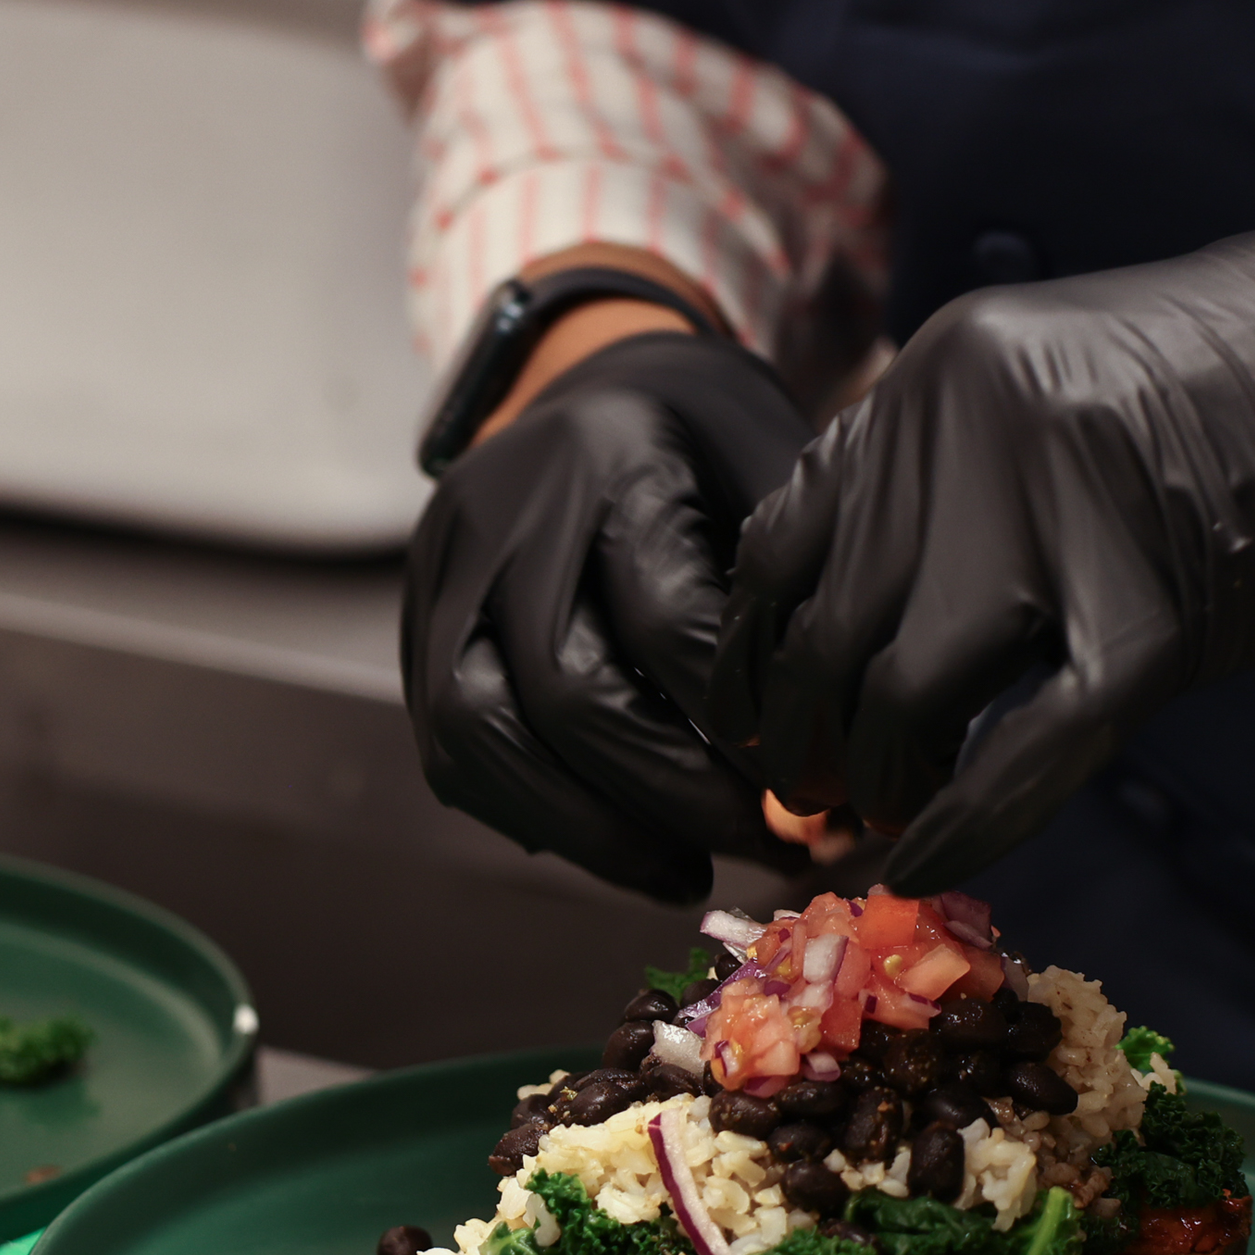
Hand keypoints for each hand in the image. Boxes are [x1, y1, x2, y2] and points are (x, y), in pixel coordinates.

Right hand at [404, 306, 815, 901]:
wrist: (586, 383)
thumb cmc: (705, 443)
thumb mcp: (771, 472)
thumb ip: (793, 595)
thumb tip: (837, 757)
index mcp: (613, 459)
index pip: (667, 620)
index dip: (741, 727)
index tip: (811, 784)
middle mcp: (508, 511)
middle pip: (566, 690)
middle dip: (673, 793)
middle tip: (759, 843)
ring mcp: (444, 568)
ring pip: (479, 731)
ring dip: (588, 829)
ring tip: (680, 871)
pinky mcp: (417, 622)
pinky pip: (450, 748)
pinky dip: (535, 816)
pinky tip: (619, 843)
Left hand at [711, 166, 1254, 893]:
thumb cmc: (1254, 372)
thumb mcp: (1052, 385)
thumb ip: (946, 480)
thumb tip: (848, 634)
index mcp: (936, 375)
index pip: (778, 544)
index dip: (755, 658)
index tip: (761, 725)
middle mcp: (971, 437)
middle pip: (826, 637)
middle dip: (804, 742)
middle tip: (820, 799)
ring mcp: (1062, 524)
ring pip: (902, 702)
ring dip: (880, 787)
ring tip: (888, 818)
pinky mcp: (1157, 619)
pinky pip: (1022, 755)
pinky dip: (961, 829)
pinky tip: (921, 868)